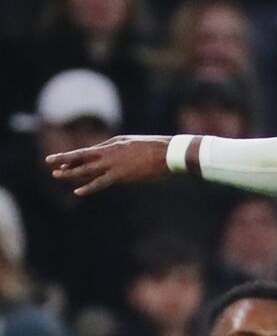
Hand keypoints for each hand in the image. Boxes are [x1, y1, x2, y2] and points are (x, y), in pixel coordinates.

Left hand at [47, 136, 173, 195]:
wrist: (167, 153)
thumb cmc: (155, 148)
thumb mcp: (132, 143)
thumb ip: (118, 148)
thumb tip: (110, 155)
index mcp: (112, 144)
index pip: (88, 151)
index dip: (74, 156)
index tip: (62, 159)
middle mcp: (109, 153)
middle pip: (82, 157)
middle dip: (65, 161)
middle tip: (50, 164)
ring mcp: (113, 164)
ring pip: (87, 169)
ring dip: (70, 173)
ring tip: (56, 175)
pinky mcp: (120, 175)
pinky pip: (100, 182)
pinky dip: (89, 187)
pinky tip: (78, 191)